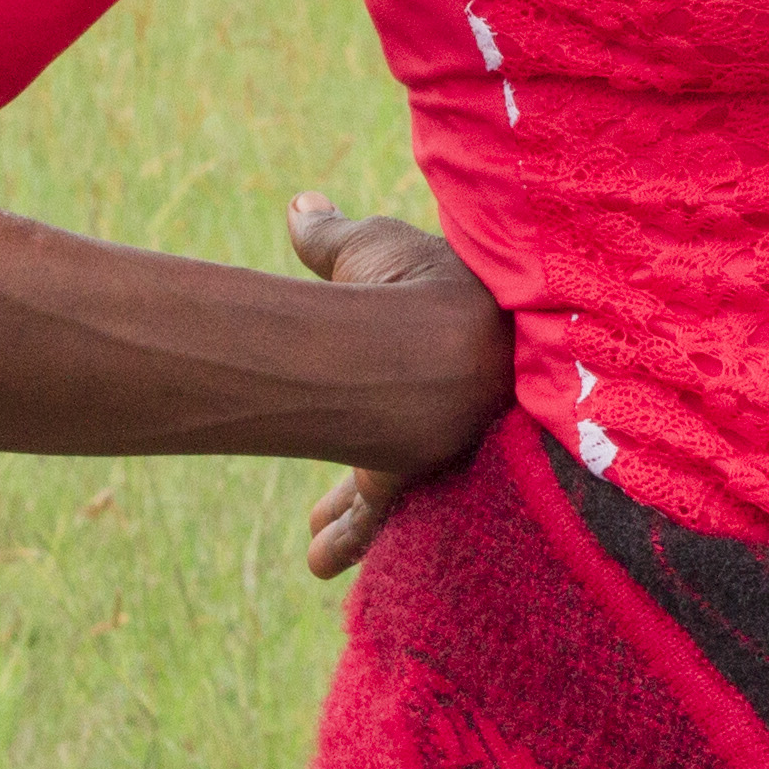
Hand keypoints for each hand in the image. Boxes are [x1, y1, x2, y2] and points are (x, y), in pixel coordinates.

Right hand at [287, 191, 506, 582]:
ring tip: (321, 524)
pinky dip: (348, 538)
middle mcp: (464, 392)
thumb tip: (301, 205)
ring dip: (355, 498)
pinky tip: (319, 562)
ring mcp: (436, 438)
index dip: (419, 343)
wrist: (428, 346)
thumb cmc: (406, 283)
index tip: (398, 346)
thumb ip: (332, 235)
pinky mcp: (403, 473)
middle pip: (422, 419)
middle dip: (389, 434)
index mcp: (467, 327)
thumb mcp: (366, 246)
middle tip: (369, 446)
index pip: (444, 340)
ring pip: (398, 474)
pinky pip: (376, 512)